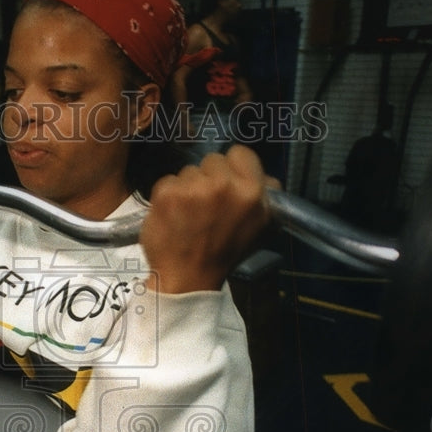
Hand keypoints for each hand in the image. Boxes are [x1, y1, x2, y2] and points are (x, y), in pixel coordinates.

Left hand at [140, 145, 279, 293]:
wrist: (188, 278)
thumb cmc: (225, 252)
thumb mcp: (259, 226)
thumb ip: (264, 196)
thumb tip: (264, 176)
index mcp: (252, 191)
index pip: (240, 153)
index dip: (233, 167)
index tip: (226, 184)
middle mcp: (224, 185)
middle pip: (212, 160)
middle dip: (209, 178)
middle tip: (207, 204)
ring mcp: (193, 188)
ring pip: (189, 171)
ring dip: (188, 188)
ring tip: (189, 214)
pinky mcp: (167, 193)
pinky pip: (168, 181)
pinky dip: (168, 196)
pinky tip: (173, 215)